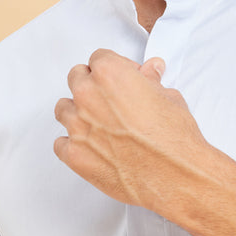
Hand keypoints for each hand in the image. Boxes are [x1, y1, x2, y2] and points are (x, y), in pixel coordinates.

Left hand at [54, 49, 207, 213]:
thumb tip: (150, 74)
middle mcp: (88, 95)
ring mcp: (77, 125)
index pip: (99, 59)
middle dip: (92, 87)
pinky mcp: (74, 154)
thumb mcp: (169, 98)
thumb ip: (151, 82)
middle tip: (110, 102)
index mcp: (110, 73)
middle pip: (76, 79)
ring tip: (100, 126)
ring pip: (64, 109)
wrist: (175, 176)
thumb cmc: (174, 139)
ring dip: (78, 114)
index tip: (122, 80)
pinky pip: (61, 143)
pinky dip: (74, 145)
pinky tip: (92, 148)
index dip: (114, 69)